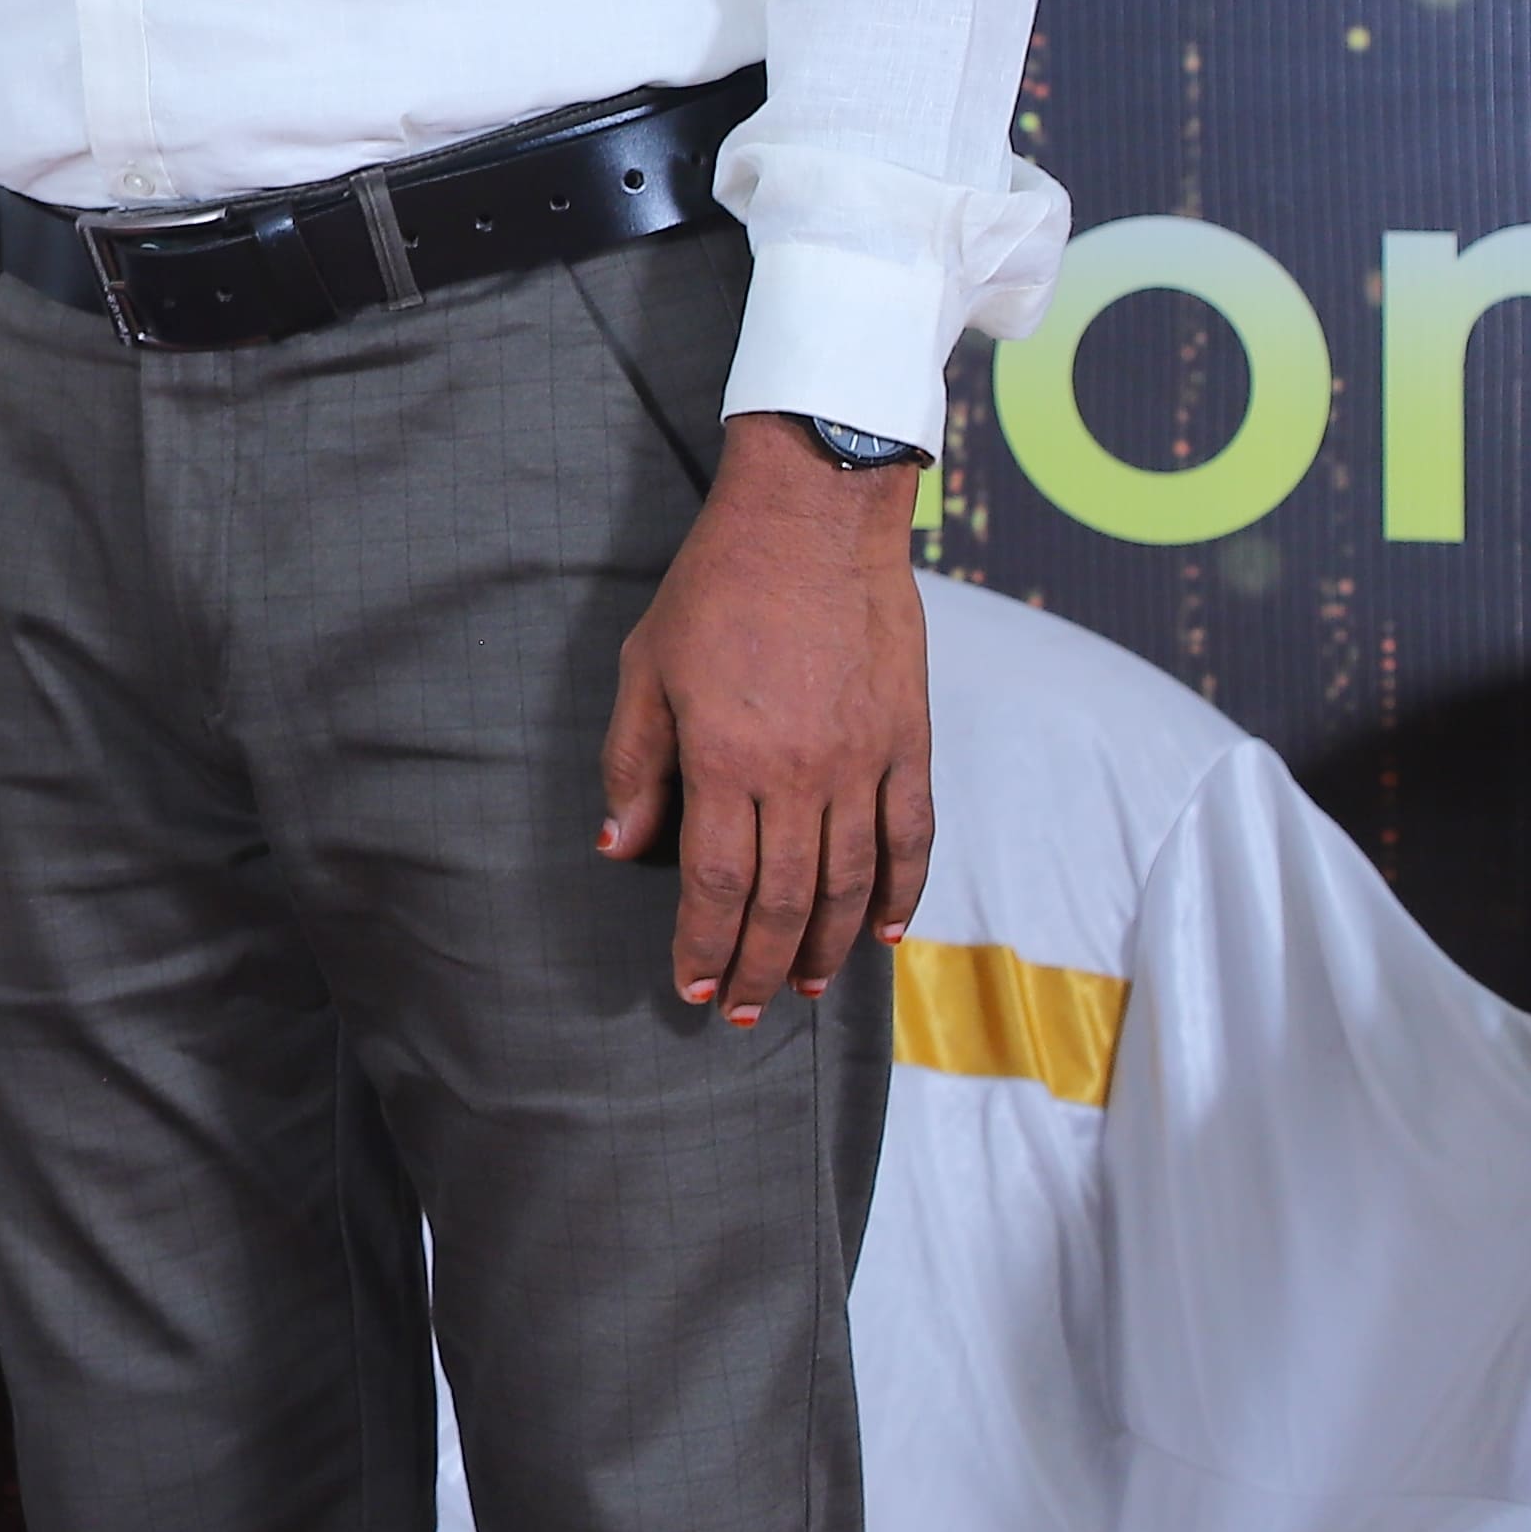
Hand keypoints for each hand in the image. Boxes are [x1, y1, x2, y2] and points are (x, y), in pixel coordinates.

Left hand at [601, 416, 933, 1026]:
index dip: (704, 944)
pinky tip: (886, 933)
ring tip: (807, 988)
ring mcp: (863, 761)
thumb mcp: (646, 667)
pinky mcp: (909, 742)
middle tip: (744, 1012)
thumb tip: (619, 847)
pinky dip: (902, 893)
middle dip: (761, 967)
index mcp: (726, 758)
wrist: (814, 519)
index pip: (716, 882)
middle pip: (786, 900)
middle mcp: (800, 773)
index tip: (692, 986)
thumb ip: (635, 763)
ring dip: (830, 948)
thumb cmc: (716, 587)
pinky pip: (911, 837)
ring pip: (851, 883)